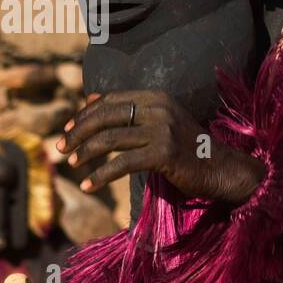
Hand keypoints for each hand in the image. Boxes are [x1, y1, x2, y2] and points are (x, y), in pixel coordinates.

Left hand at [57, 90, 264, 203]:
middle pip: (105, 117)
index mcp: (155, 96)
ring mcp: (161, 130)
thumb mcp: (161, 122)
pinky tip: (88, 185)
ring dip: (85, 153)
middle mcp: (158, 108)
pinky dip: (100, 175)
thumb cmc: (187, 148)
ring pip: (110, 139)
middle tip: (60, 148)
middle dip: (78, 133)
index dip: (84, 114)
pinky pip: (121, 163)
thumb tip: (89, 103)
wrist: (221, 168)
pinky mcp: (163, 154)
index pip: (110, 101)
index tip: (68, 129)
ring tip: (71, 165)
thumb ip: (132, 113)